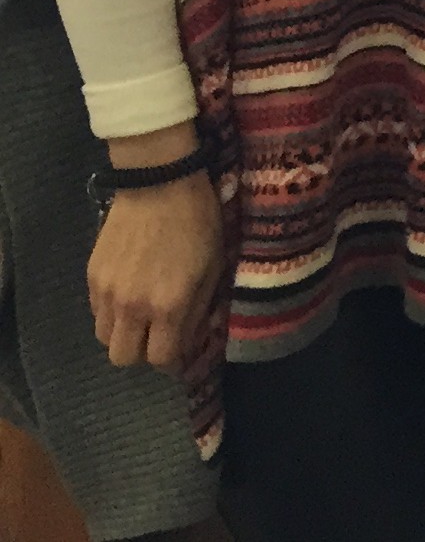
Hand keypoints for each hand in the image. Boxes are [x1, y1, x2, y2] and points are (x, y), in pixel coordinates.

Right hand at [87, 145, 222, 371]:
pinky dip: (111, 312)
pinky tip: (128, 293)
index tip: (178, 351)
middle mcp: (131, 306)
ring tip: (141, 315)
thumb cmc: (198, 222)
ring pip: (104, 338)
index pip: (159, 359)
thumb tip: (189, 338)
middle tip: (157, 335)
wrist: (159, 184)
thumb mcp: (214, 267)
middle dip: (142, 352)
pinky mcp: (90, 276)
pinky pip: (96, 312)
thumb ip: (198, 309)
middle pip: (122, 358)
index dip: (170, 360)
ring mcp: (106, 292)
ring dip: (123, 334)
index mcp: (168, 305)